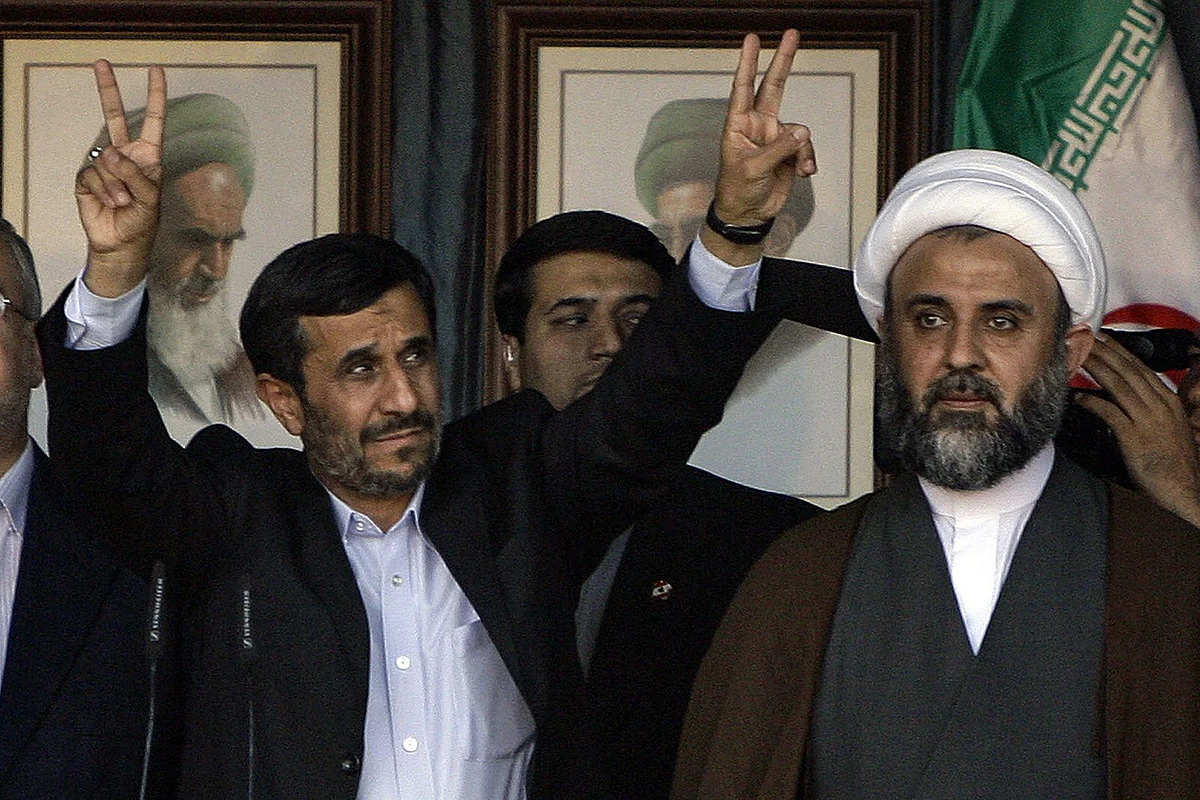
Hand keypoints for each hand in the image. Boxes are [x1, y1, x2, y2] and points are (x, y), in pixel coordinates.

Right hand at [75, 59, 165, 297]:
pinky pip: (92, 175)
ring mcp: (104, 165)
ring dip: (116, 185)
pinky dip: (102, 190)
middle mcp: (126, 155)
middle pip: (113, 117)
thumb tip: (110, 153)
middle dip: (108, 90)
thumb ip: (135, 175)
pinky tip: (109, 202)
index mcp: (148, 157)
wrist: (121, 245)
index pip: (153, 121)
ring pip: (105, 160)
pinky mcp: (87, 177)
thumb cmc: (143, 222)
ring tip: (124, 203)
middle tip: (101, 62)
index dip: (155, 97)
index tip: (156, 70)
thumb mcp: (149, 199)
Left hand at [702, 30, 814, 264]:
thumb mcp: (754, 169)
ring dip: (801, 149)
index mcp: (738, 125)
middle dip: (783, 61)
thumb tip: (802, 130)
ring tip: (798, 168)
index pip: (743, 88)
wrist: (749, 216)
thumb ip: (779, 148)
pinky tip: (803, 173)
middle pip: (773, 87)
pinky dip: (807, 159)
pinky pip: (805, 148)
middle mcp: (757, 126)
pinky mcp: (789, 153)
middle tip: (792, 33)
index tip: (752, 39)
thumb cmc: (738, 191)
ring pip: (798, 131)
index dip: (748, 63)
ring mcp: (774, 138)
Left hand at [1077, 333, 1199, 526]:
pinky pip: (1110, 413)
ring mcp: (1148, 420)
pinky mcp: (1135, 437)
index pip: (1140, 369)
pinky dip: (1094, 402)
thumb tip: (1132, 400)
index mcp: (1168, 401)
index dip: (1120, 352)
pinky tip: (1079, 397)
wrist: (1187, 488)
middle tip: (1086, 338)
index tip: (1104, 340)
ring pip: (1118, 386)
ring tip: (1080, 357)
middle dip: (1105, 352)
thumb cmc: (1175, 462)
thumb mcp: (1170, 427)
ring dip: (1097, 368)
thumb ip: (1152, 410)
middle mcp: (1159, 405)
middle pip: (1128, 372)